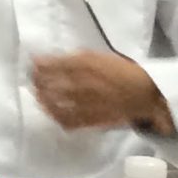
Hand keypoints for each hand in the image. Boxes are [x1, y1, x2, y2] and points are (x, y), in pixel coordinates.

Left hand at [32, 51, 170, 133]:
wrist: (146, 93)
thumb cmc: (120, 71)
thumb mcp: (96, 56)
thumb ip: (73, 58)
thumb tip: (46, 59)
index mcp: (86, 64)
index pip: (53, 65)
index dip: (38, 66)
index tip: (31, 65)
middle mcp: (85, 83)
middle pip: (51, 84)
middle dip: (37, 82)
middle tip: (32, 80)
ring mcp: (88, 103)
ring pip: (57, 103)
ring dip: (43, 99)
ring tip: (38, 95)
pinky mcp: (93, 119)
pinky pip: (69, 121)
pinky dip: (57, 116)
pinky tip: (51, 112)